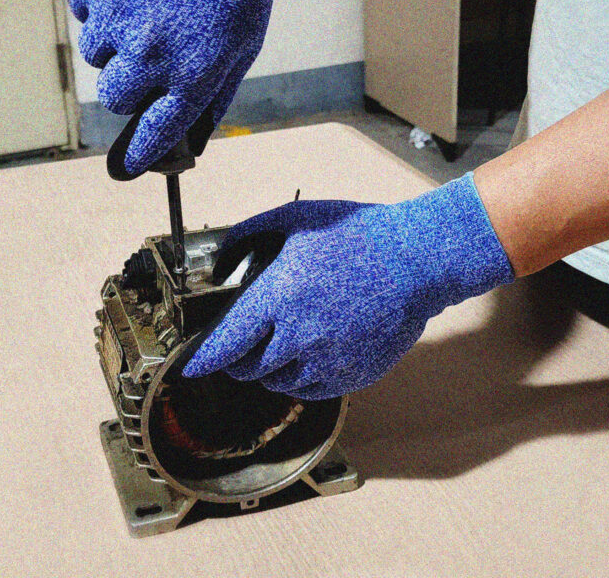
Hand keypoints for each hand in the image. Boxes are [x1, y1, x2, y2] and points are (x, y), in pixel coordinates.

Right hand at [68, 0, 300, 174]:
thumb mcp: (244, 41)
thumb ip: (214, 90)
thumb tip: (192, 136)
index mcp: (194, 70)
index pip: (156, 131)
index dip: (139, 153)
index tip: (126, 167)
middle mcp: (151, 50)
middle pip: (115, 97)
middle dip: (130, 84)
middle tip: (148, 56)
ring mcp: (116, 14)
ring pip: (96, 56)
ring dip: (116, 42)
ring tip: (149, 6)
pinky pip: (85, 13)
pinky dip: (103, 5)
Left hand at [183, 174, 514, 398]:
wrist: (416, 259)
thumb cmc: (358, 234)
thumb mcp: (297, 217)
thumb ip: (249, 235)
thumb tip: (220, 262)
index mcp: (280, 295)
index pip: (228, 342)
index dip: (205, 359)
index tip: (192, 368)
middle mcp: (299, 334)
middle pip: (249, 367)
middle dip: (238, 361)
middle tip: (241, 349)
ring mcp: (328, 359)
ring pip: (279, 382)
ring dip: (268, 370)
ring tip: (278, 348)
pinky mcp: (353, 374)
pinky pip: (312, 391)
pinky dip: (299, 379)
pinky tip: (305, 357)